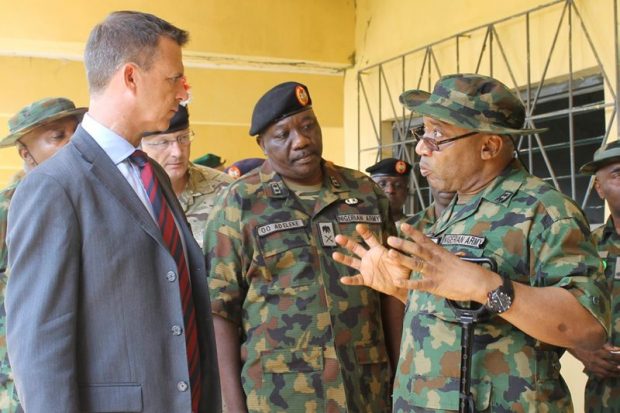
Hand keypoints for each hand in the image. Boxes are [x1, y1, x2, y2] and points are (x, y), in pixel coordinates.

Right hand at [332, 224, 410, 301]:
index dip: (364, 232)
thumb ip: (398, 256)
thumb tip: (392, 252)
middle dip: (347, 242)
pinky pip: (357, 279)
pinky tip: (343, 279)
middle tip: (337, 237)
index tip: (358, 226)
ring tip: (334, 255)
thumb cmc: (404, 269)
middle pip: (356, 248)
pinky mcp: (367, 279)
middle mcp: (370, 257)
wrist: (402, 284)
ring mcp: (367, 268)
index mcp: (378, 250)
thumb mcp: (403, 260)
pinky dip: (350, 280)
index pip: (369, 238)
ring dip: (343, 258)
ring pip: (352, 262)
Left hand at [385, 223, 500, 302]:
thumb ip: (443, 257)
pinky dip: (408, 283)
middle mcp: (436, 260)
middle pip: (417, 250)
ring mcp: (435, 272)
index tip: (402, 225)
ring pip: (416, 264)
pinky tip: (397, 281)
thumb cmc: (470, 272)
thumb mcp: (455, 260)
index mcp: (441, 253)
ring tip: (389, 254)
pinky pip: (420, 284)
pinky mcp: (436, 285)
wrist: (481, 283)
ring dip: (402, 259)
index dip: (413, 232)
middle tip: (389, 238)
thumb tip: (438, 252)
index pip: (425, 240)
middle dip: (403, 244)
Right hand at [571, 343, 619, 378]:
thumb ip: (608, 347)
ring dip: (614, 374)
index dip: (618, 358)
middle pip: (609, 366)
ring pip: (605, 372)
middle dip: (617, 368)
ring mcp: (592, 366)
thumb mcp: (597, 343)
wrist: (574, 347)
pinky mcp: (590, 369)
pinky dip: (606, 376)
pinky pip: (599, 375)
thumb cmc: (587, 344)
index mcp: (597, 352)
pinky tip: (611, 375)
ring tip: (619, 374)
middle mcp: (594, 360)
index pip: (611, 356)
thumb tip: (618, 349)